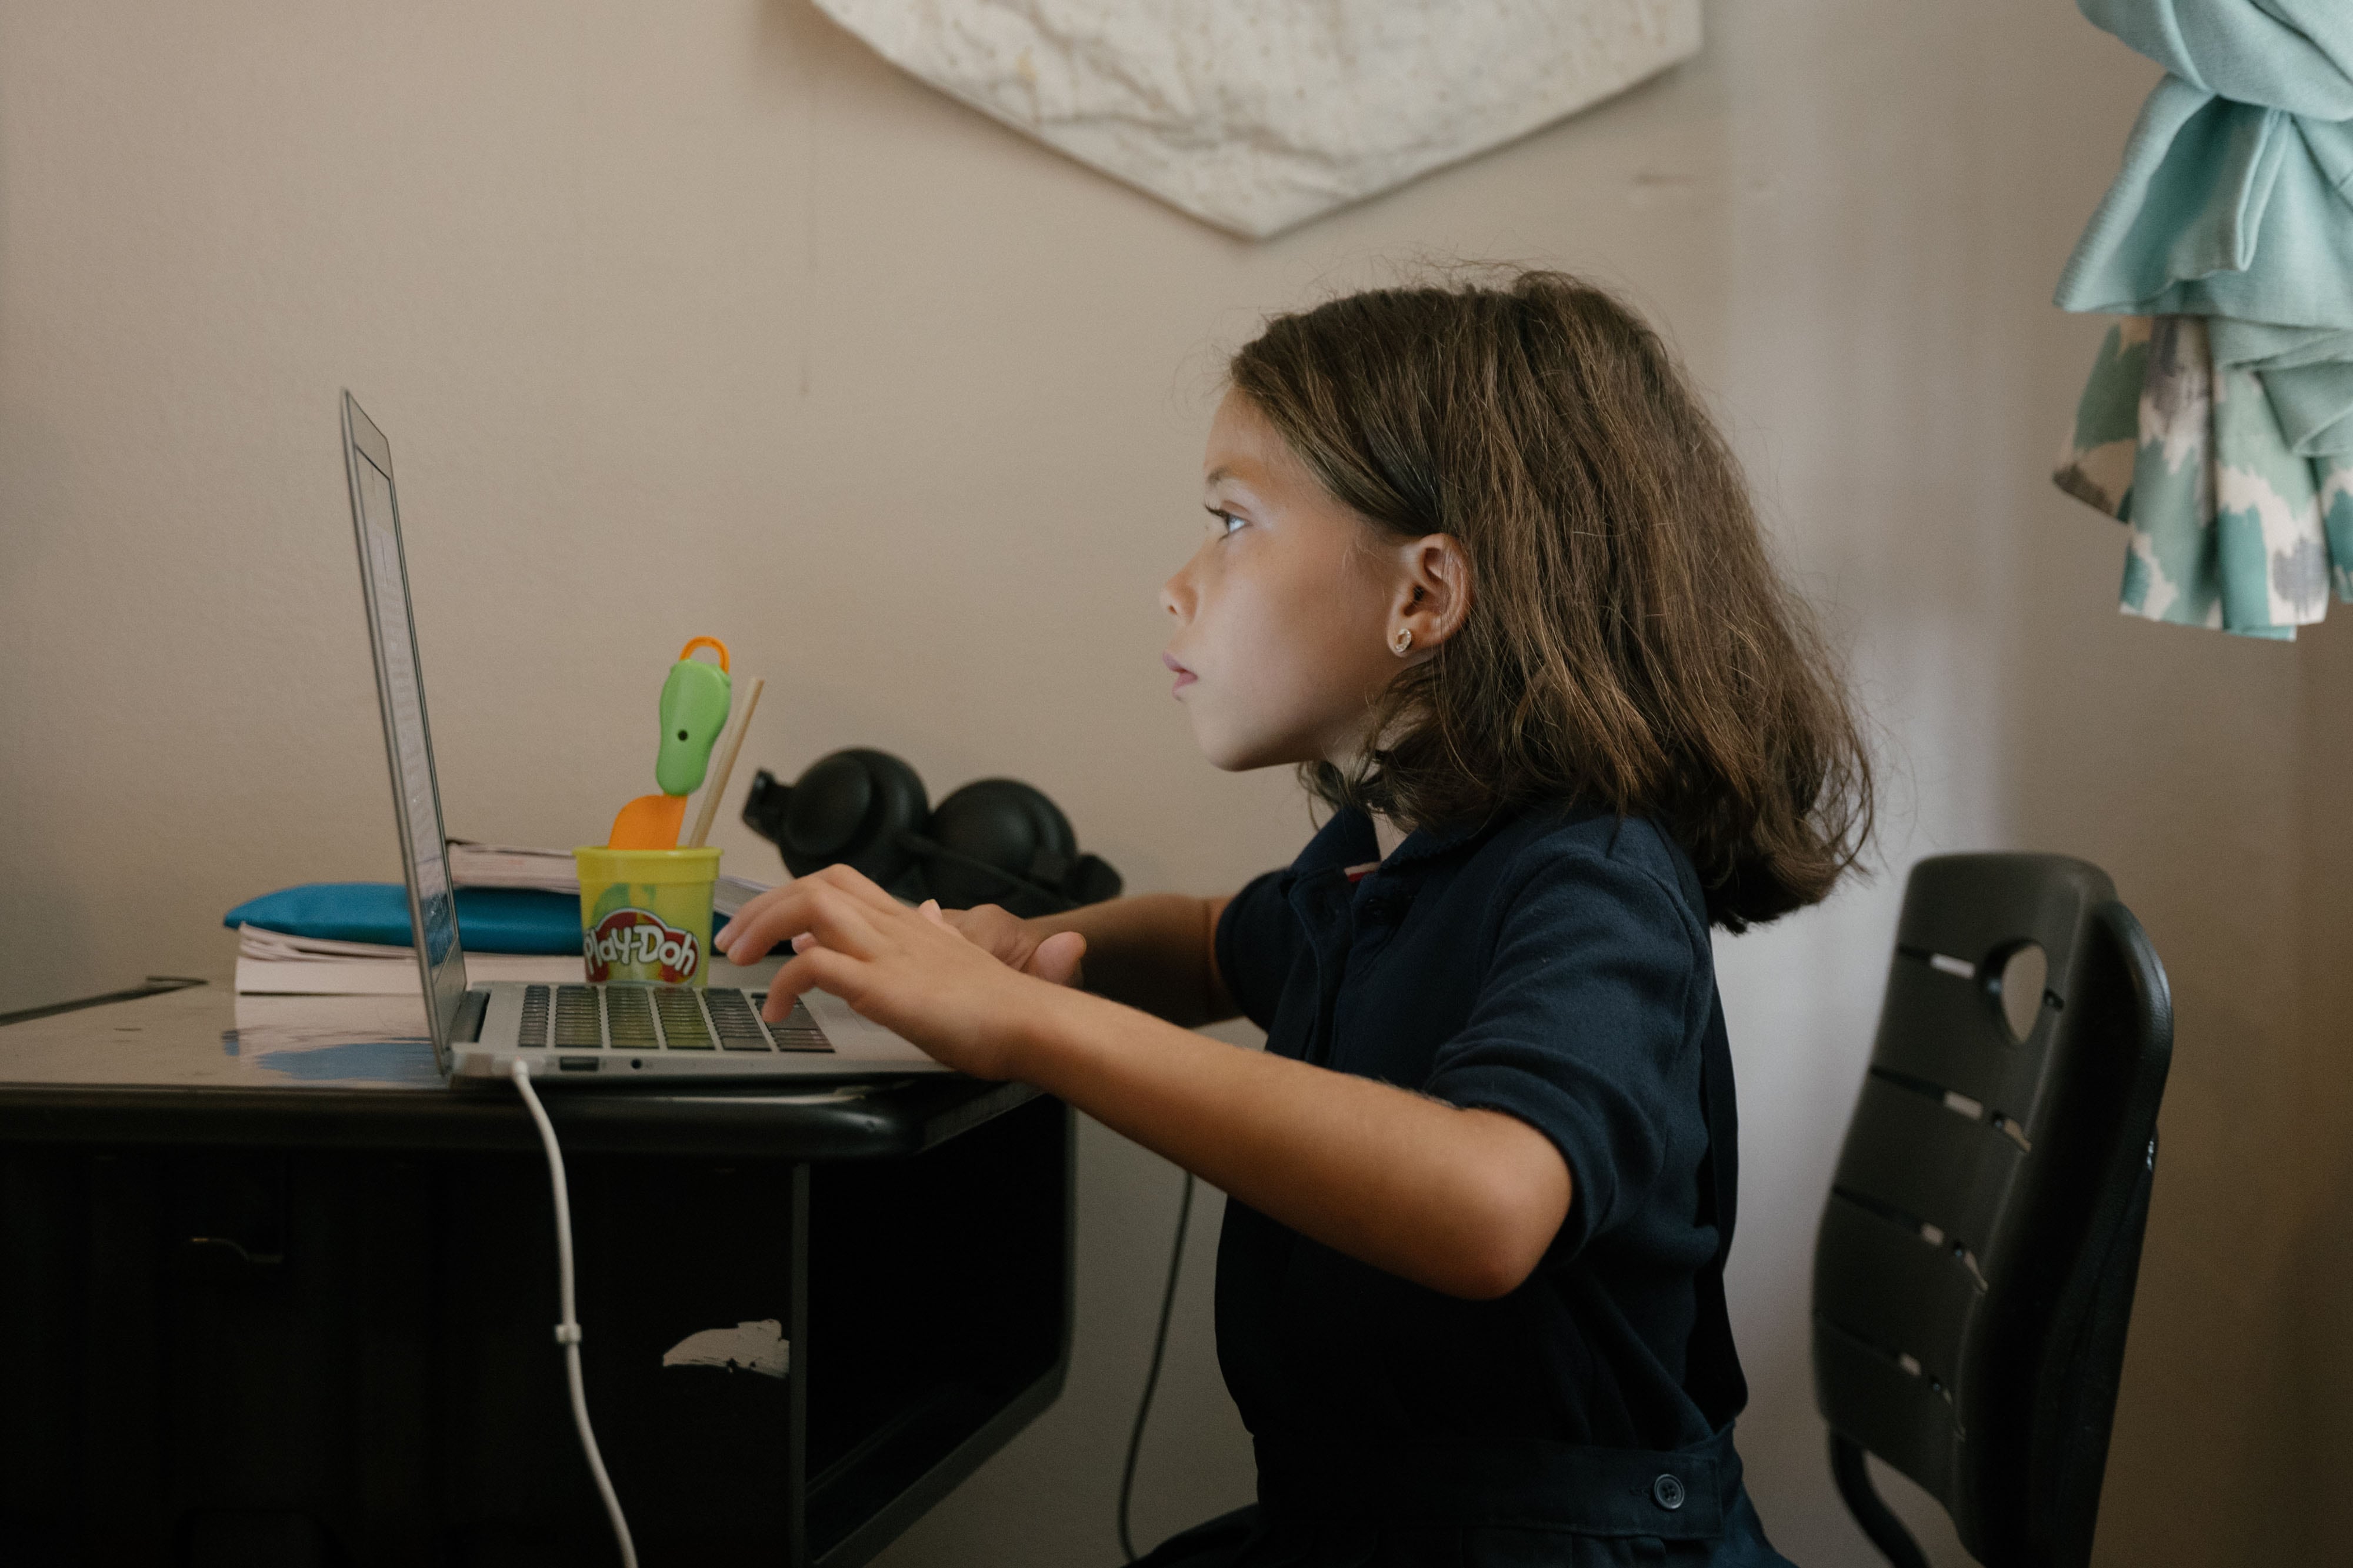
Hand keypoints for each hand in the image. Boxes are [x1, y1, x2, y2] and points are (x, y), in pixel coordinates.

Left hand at [713, 864, 1069, 1078]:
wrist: (1034, 1023)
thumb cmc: (1007, 1006)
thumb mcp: (966, 958)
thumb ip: (942, 935)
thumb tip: (931, 915)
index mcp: (913, 924)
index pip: (844, 883)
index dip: (798, 894)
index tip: (773, 926)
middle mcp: (897, 928)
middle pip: (818, 884)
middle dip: (765, 906)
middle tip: (736, 941)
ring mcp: (888, 953)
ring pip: (810, 907)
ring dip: (763, 928)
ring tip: (740, 961)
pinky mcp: (882, 986)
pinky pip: (814, 965)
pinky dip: (785, 983)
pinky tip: (780, 1011)